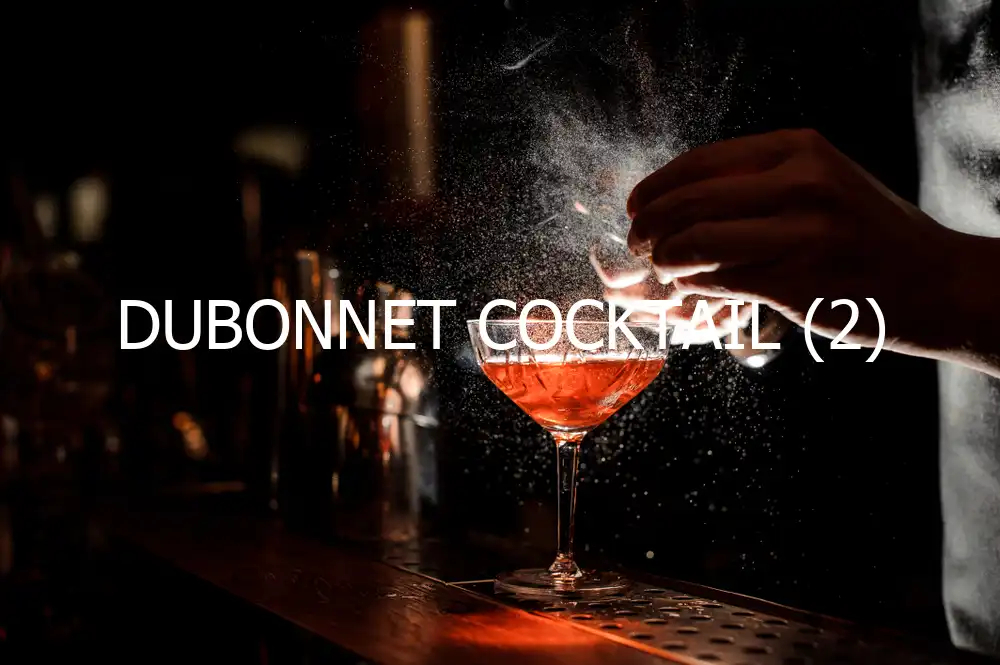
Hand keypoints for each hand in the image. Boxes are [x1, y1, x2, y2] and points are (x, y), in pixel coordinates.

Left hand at [626, 128, 979, 358]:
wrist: (936, 281)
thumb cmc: (867, 231)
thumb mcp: (822, 180)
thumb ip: (757, 182)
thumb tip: (675, 198)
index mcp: (798, 149)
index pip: (700, 162)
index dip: (655, 187)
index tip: (635, 206)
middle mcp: (798, 184)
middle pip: (688, 202)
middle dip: (648, 226)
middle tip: (637, 242)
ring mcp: (798, 233)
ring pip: (695, 244)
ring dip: (665, 259)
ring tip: (664, 267)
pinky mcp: (795, 281)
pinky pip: (718, 281)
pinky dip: (693, 287)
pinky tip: (693, 288)